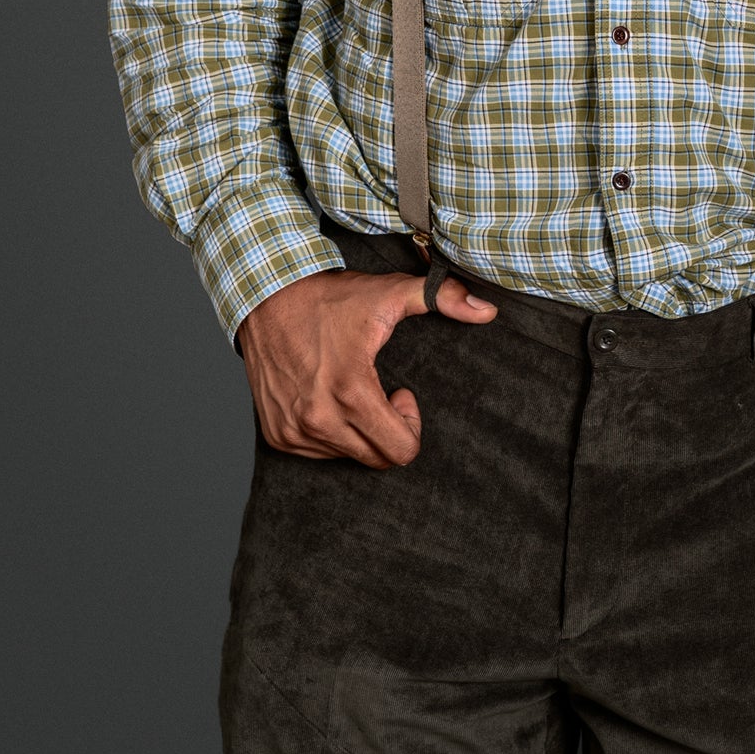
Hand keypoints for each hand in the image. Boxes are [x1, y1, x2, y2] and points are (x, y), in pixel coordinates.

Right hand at [236, 265, 496, 468]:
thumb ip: (441, 299)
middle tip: (381, 393)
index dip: (410, 425)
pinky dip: (329, 434)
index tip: (401, 392)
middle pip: (377, 459)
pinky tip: (326, 397)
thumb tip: (487, 310)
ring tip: (351, 391)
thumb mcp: (388, 294)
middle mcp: (319, 419)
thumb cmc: (329, 297)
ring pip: (347, 457)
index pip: (399, 451)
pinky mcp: (277, 435)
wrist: (266, 295)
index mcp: (352, 391)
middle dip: (389, 430)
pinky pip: (317, 454)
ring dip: (358, 432)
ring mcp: (295, 431)